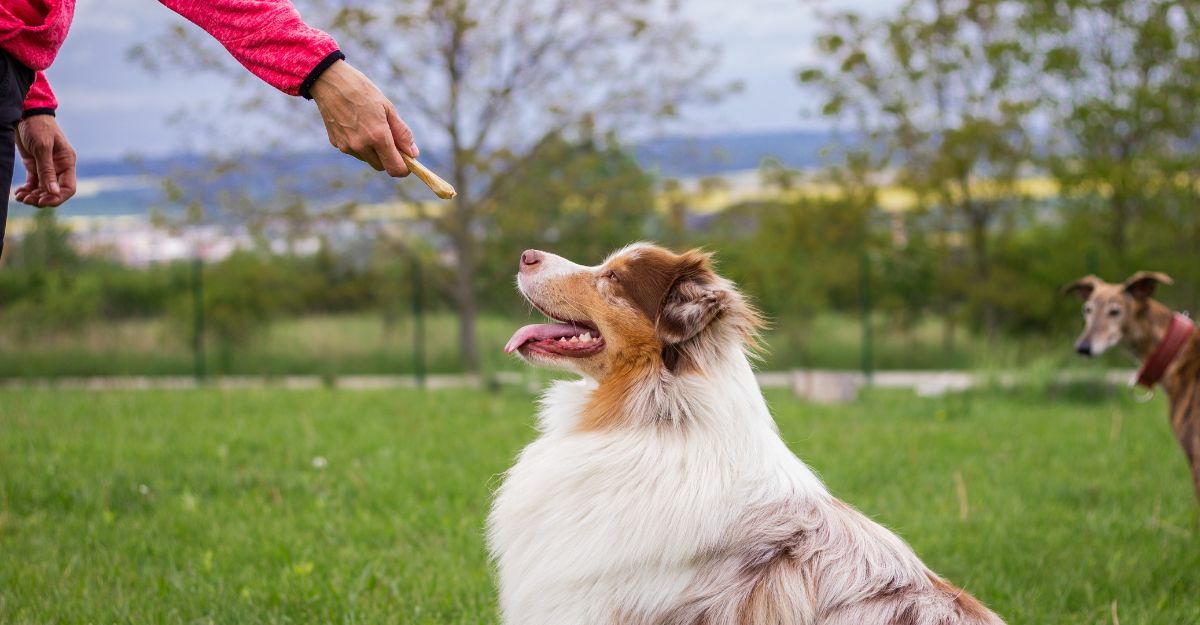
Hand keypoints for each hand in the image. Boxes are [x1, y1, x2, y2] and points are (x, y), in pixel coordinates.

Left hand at [15, 115, 76, 207]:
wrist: (25, 114)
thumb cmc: (38, 127)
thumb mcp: (42, 148)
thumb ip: (47, 171)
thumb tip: (54, 192)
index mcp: (67, 163)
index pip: (69, 187)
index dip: (57, 197)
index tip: (42, 201)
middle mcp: (59, 167)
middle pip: (55, 191)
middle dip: (42, 198)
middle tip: (28, 201)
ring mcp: (47, 167)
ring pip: (43, 189)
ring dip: (33, 196)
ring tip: (21, 198)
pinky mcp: (35, 166)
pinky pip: (34, 183)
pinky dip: (27, 190)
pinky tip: (19, 193)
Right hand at [310, 60, 417, 176]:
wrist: (330, 81)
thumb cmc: (362, 91)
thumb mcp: (388, 108)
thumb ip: (402, 133)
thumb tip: (413, 153)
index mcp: (378, 136)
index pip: (395, 169)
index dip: (404, 168)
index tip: (407, 160)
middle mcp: (361, 146)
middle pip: (382, 166)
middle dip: (388, 157)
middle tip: (389, 138)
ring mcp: (347, 146)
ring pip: (368, 159)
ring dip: (373, 151)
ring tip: (369, 126)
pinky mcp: (336, 144)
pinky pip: (354, 151)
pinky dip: (360, 145)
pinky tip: (355, 125)